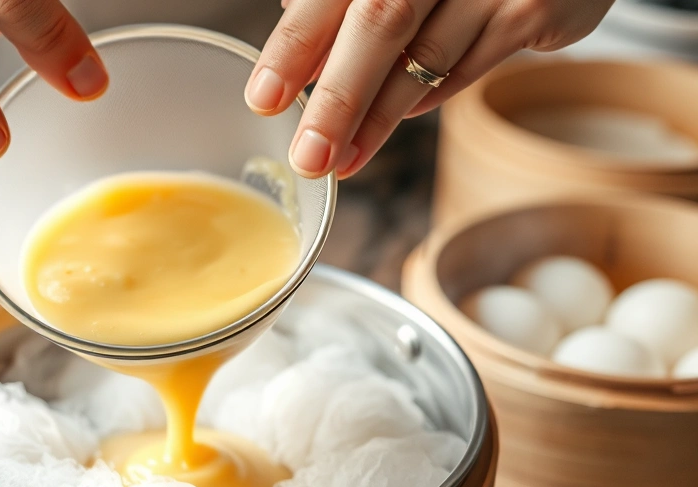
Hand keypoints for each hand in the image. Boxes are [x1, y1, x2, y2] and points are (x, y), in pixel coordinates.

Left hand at [246, 0, 613, 178]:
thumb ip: (344, 4)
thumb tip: (298, 63)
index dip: (292, 47)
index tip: (264, 100)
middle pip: (377, 25)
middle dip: (337, 100)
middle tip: (307, 156)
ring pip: (424, 56)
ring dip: (378, 118)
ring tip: (340, 162)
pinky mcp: (532, 6)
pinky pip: (470, 65)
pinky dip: (429, 95)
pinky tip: (397, 120)